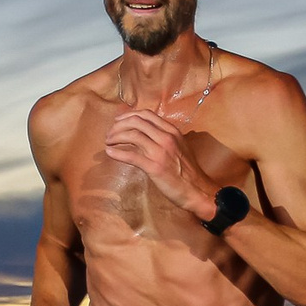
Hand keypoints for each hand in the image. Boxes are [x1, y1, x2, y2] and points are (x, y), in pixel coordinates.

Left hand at [102, 107, 218, 221]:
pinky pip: (131, 156)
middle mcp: (166, 137)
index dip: (129, 115)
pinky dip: (117, 153)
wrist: (197, 190)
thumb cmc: (188, 171)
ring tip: (108, 142)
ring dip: (115, 136)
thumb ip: (165, 138)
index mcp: (172, 131)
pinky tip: (109, 153)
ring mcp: (160, 151)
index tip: (118, 121)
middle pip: (136, 122)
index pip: (146, 115)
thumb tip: (147, 134)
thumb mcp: (180, 147)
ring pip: (132, 135)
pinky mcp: (154, 167)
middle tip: (110, 133)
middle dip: (118, 125)